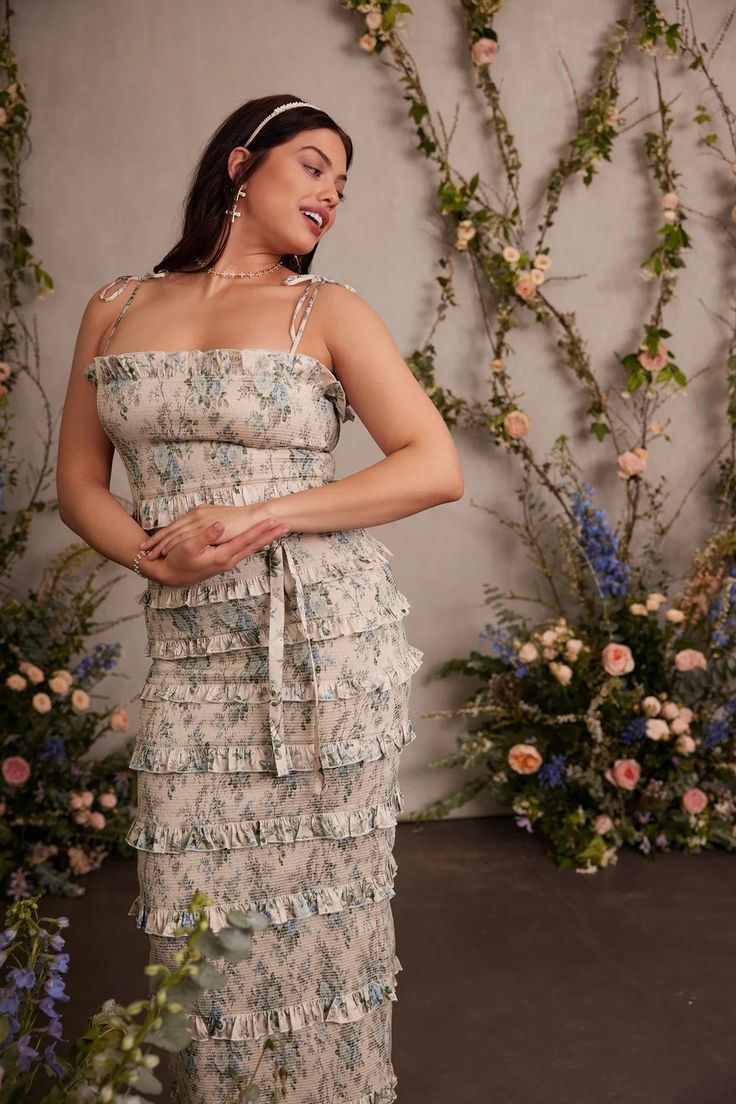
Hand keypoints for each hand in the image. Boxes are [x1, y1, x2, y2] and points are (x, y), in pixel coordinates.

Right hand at [139, 503, 276, 560]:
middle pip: (254, 546)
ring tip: (278, 530)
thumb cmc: (177, 561)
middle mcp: (229, 560)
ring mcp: (227, 561)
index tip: (274, 522)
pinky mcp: (224, 559)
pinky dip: (254, 542)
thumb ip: (205, 536)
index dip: (260, 530)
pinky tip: (259, 538)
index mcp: (223, 556)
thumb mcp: (188, 548)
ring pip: (250, 548)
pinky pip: (244, 550)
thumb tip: (220, 525)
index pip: (246, 541)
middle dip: (271, 536)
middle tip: (287, 526)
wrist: (171, 575)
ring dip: (264, 539)